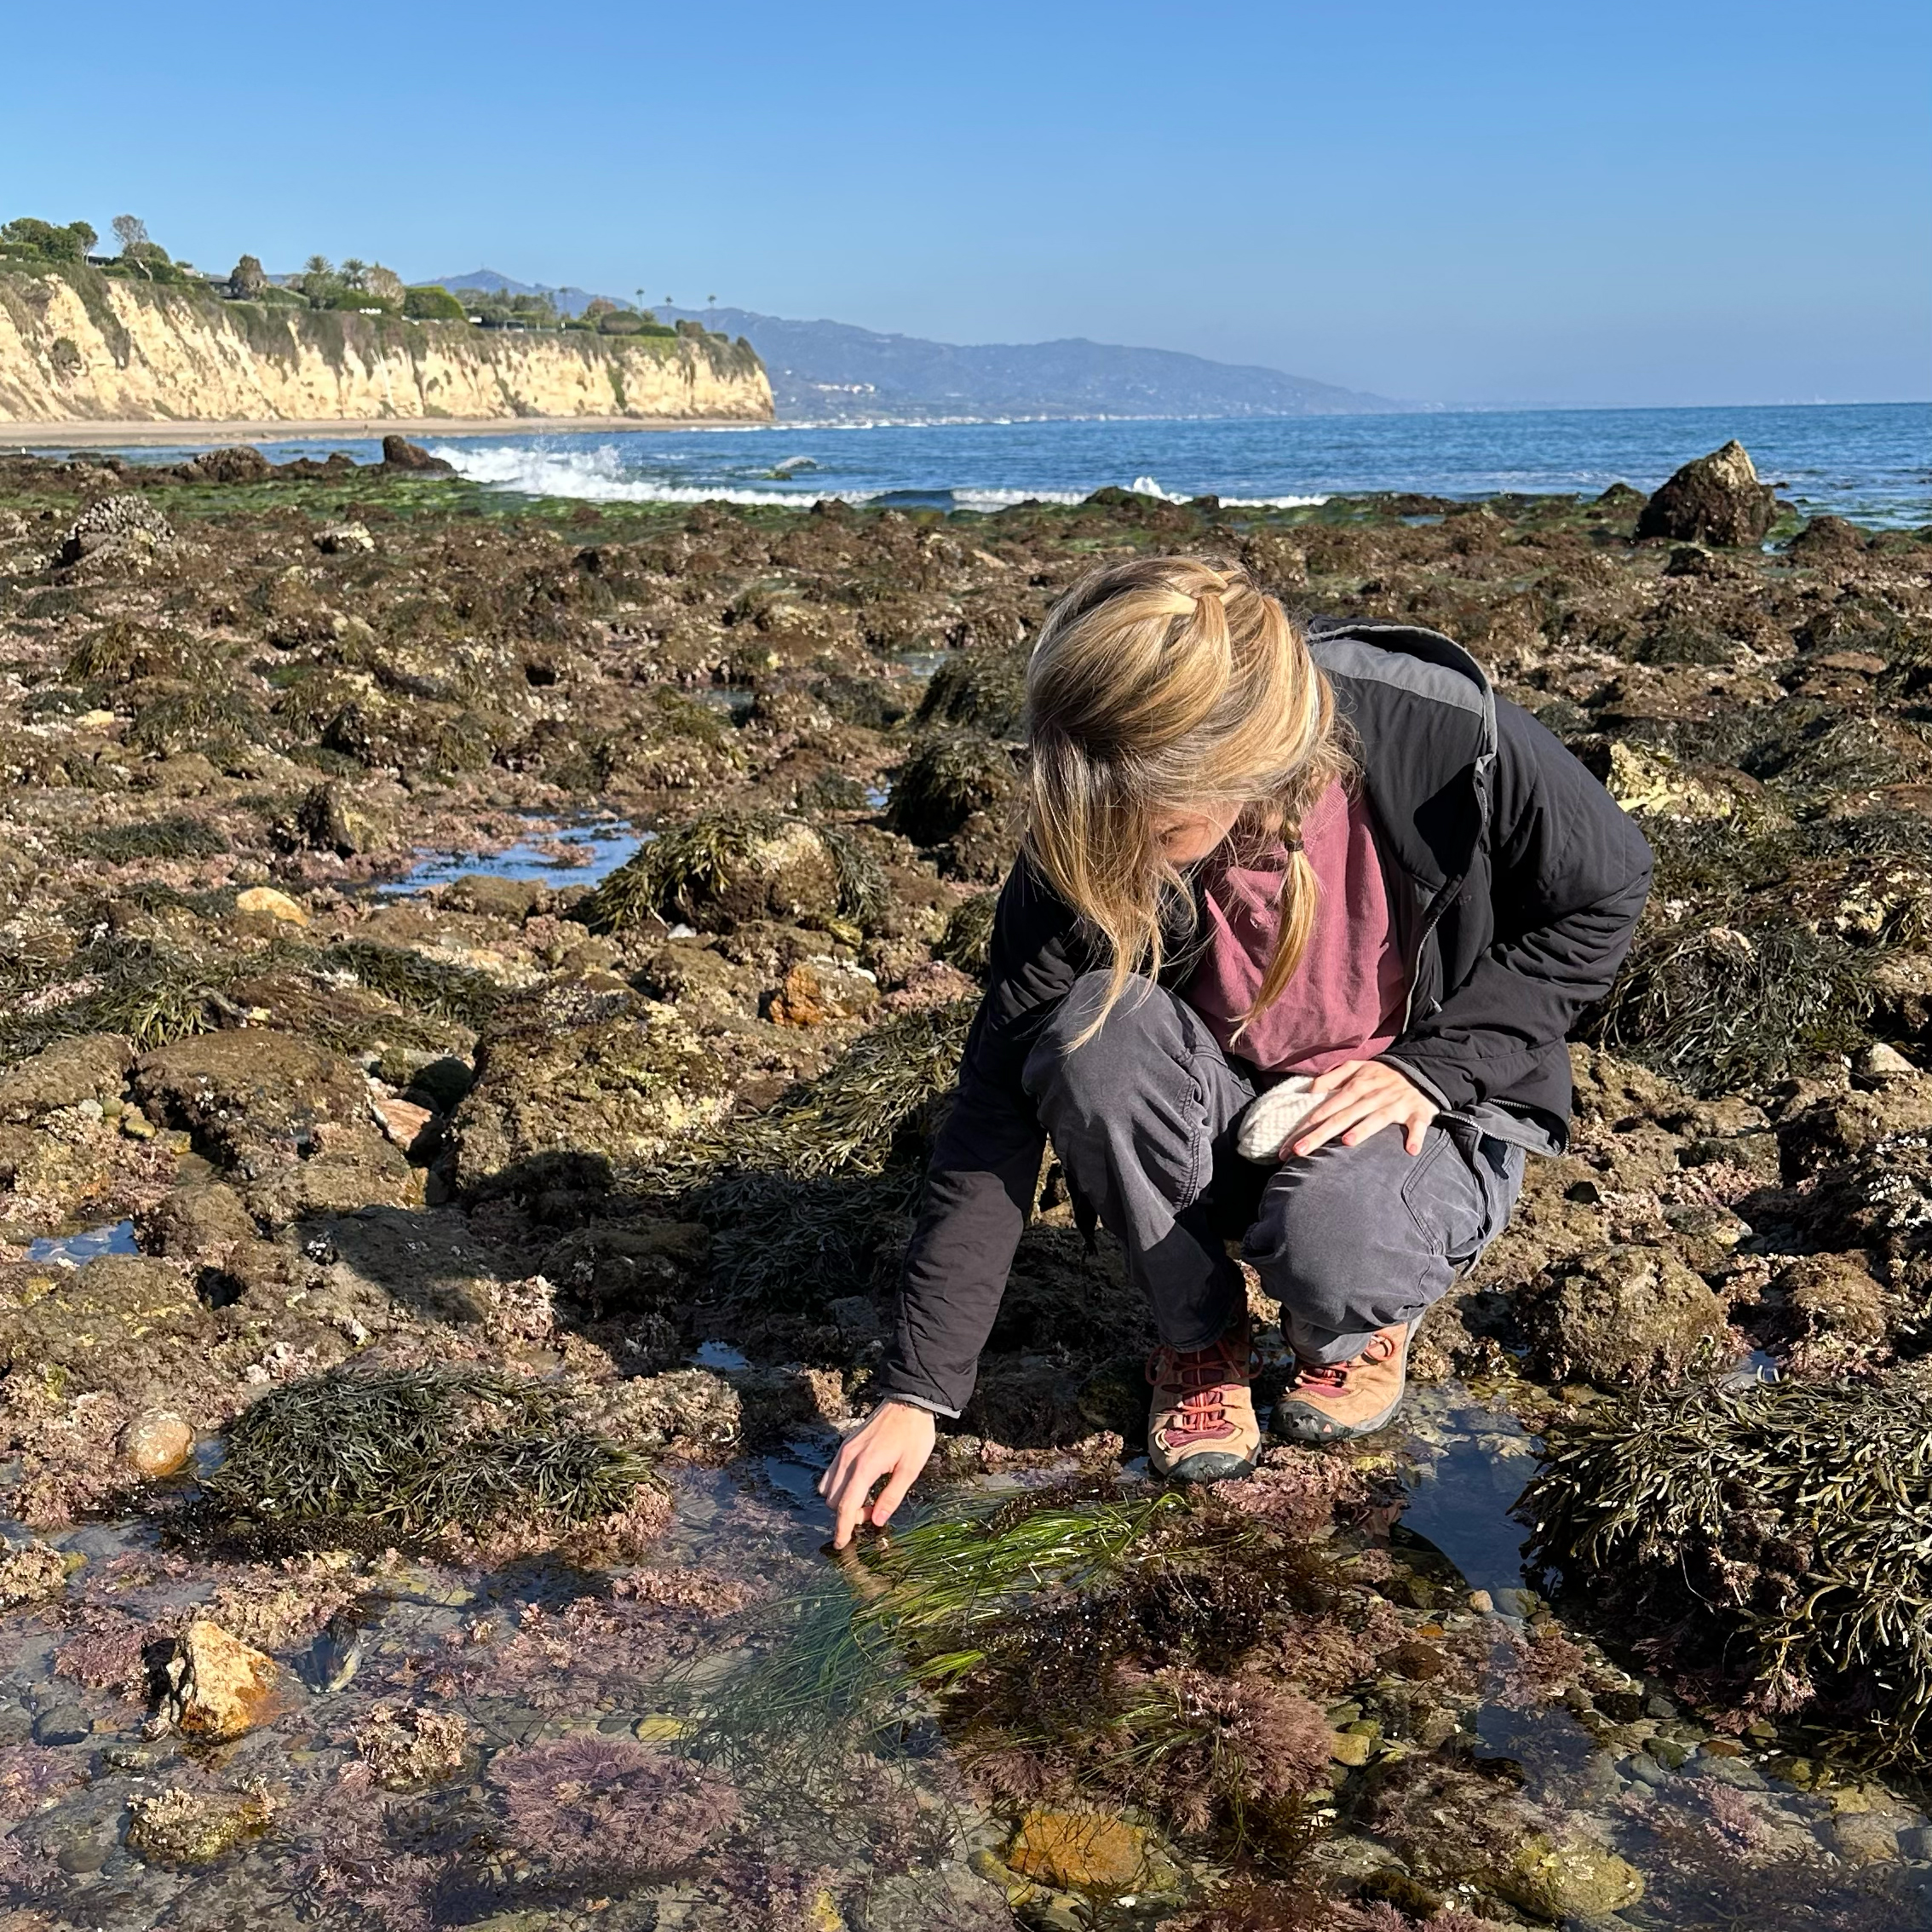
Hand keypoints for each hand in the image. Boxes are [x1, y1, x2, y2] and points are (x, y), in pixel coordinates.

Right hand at [818, 1400, 936, 1548]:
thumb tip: (876, 1521)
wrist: (909, 1401)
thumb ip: (891, 1497)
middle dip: (849, 1514)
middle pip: (834, 1500)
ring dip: (842, 1500)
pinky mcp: (845, 1445)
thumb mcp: (910, 1469)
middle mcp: (848, 1459)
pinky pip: (832, 1472)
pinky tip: (860, 1484)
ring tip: (867, 1498)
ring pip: (829, 1487)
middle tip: (873, 1511)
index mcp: (865, 1467)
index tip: (842, 1545)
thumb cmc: (914, 1435)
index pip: (846, 1506)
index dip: (843, 1529)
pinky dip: (840, 1485)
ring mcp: (844, 1451)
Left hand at [1286, 1058, 1436, 1157]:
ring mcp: (1395, 1105)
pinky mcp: (1418, 1113)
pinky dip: (1416, 1136)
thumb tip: (1310, 1091)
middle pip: (1343, 1117)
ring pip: (1377, 1119)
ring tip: (1346, 1142)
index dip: (1305, 1126)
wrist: (1421, 1071)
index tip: (1288, 1146)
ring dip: (1363, 1130)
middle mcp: (1372, 1096)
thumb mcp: (1355, 1067)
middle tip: (1299, 1151)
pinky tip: (1411, 1150)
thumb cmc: (1381, 1075)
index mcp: (1356, 1086)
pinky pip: (1417, 1125)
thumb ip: (1332, 1077)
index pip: (1325, 1108)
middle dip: (1320, 1134)